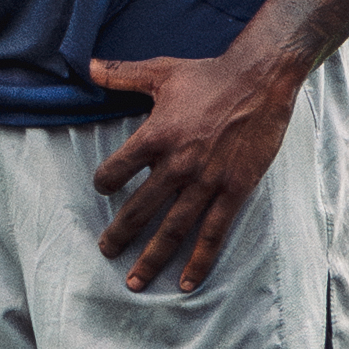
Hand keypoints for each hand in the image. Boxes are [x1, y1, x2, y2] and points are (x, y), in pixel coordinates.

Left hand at [85, 51, 299, 294]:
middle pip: (139, 209)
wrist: (261, 79)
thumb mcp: (161, 71)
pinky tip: (186, 282)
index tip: (102, 189)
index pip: (115, 171)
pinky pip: (213, 233)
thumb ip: (121, 74)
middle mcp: (177, 165)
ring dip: (151, 258)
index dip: (104, 182)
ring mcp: (206, 182)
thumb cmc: (209, 75)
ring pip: (172, 229)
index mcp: (155, 136)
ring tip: (134, 281)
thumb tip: (87, 66)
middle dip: (119, 235)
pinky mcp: (234, 191)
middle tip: (105, 252)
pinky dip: (199, 260)